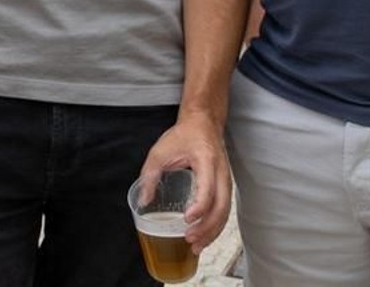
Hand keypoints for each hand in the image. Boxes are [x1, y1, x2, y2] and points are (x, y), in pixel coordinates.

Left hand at [137, 111, 231, 251]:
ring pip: (225, 212)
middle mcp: (221, 172)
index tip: (187, 220)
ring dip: (213, 231)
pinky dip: (216, 225)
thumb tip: (143, 201)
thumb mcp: (160, 151)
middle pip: (221, 206)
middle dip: (207, 228)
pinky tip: (204, 236)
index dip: (199, 207)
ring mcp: (226, 180)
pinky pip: (224, 209)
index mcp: (206, 160)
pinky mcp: (225, 186)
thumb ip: (150, 175)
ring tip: (197, 246)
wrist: (203, 122)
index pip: (208, 189)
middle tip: (190, 240)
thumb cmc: (183, 135)